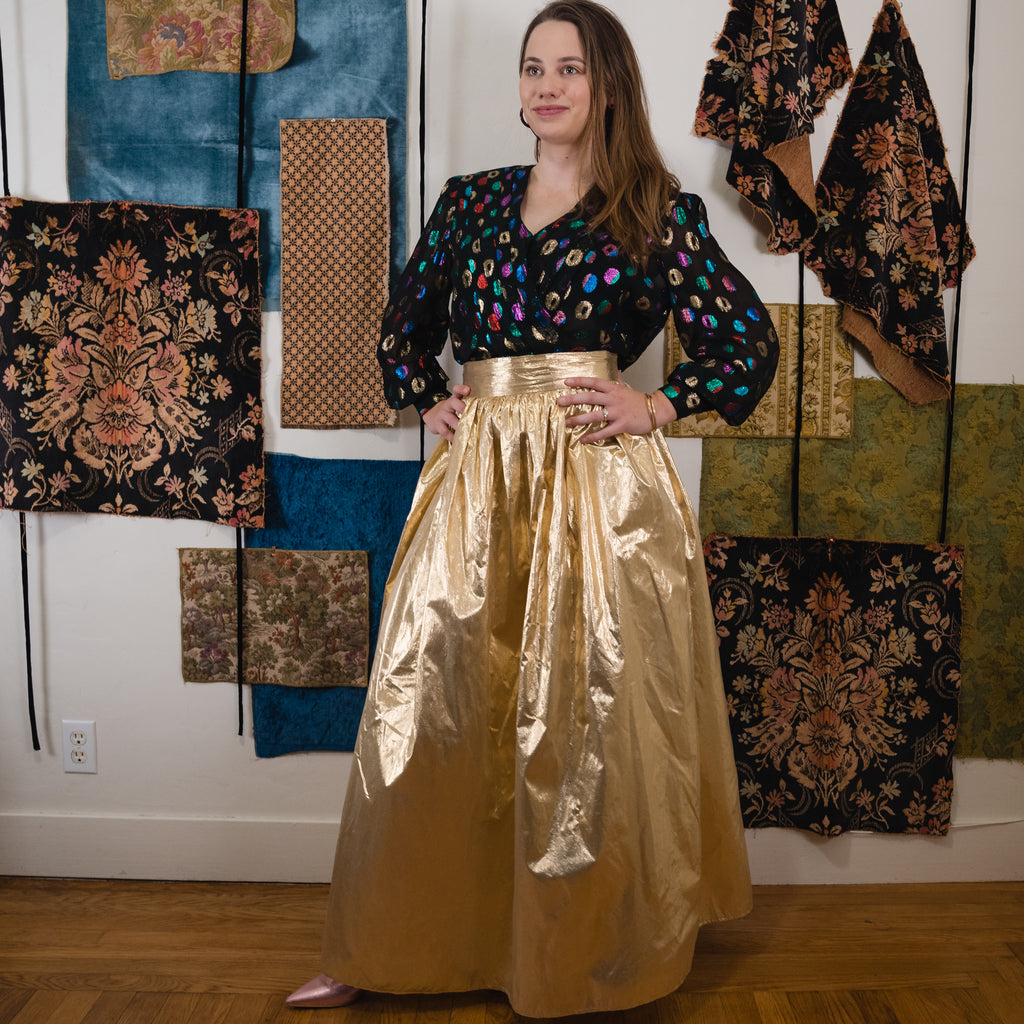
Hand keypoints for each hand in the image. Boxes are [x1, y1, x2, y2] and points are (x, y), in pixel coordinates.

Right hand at [421, 383, 470, 440]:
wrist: (431, 417)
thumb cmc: (449, 412)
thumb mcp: (456, 405)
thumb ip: (469, 407)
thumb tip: (485, 416)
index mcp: (454, 399)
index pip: (457, 390)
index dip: (462, 389)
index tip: (468, 390)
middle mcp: (448, 405)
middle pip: (454, 403)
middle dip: (462, 408)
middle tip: (469, 414)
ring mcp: (442, 415)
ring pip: (451, 419)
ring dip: (459, 425)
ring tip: (467, 431)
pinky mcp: (438, 425)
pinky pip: (445, 431)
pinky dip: (452, 437)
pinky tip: (458, 440)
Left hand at [557, 376, 674, 442]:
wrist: (655, 409)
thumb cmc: (638, 400)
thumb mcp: (626, 388)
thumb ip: (618, 380)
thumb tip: (616, 370)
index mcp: (613, 389)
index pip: (594, 382)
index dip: (580, 381)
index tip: (566, 381)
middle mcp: (613, 399)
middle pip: (590, 397)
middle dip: (573, 399)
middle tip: (559, 402)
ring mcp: (617, 412)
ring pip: (595, 415)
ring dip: (579, 419)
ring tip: (567, 422)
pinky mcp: (621, 425)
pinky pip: (605, 431)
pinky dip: (593, 436)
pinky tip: (583, 439)